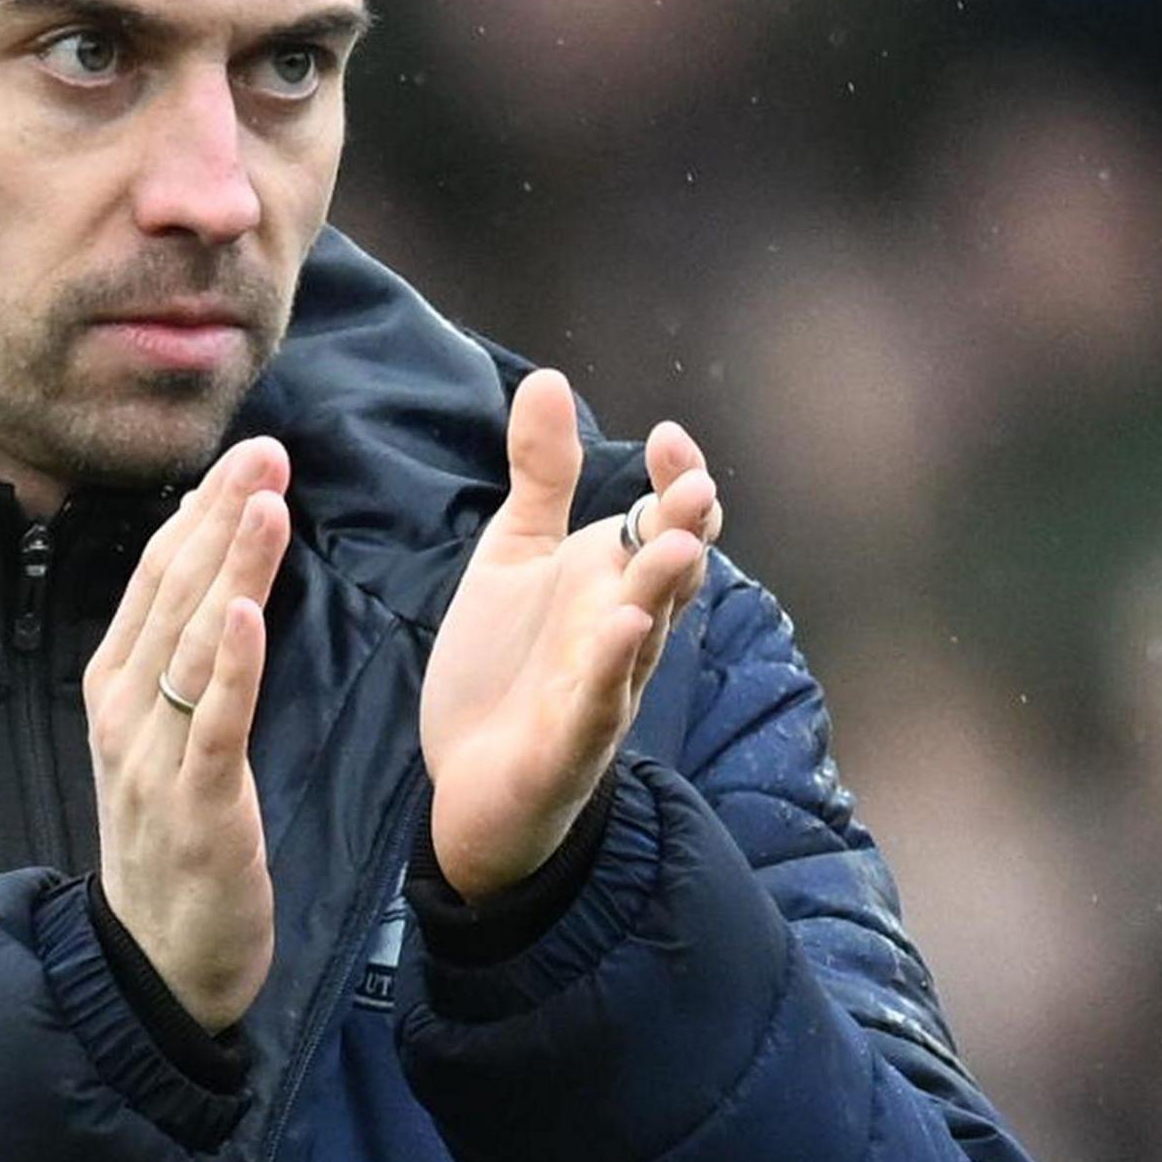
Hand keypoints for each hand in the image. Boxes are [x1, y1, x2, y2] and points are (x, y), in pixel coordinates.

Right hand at [84, 437, 291, 1031]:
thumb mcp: (165, 739)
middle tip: (266, 450)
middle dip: (219, 517)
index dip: (202, 511)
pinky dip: (229, 663)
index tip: (249, 453)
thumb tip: (212, 575)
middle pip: (171, 594)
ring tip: (266, 500)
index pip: (157, 579)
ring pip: (192, 642)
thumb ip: (183, 663)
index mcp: (115, 686)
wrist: (157, 963)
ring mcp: (150, 757)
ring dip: (230, 566)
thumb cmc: (174, 842)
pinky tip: (245, 610)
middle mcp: (121, 710)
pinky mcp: (194, 804)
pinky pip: (213, 722)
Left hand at [422, 372, 721, 903]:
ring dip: (658, 593)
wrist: (471, 783)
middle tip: (691, 488)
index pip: (664, 523)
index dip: (677, 482)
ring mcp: (602, 688)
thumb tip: (548, 378)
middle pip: (671, 574)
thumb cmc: (505, 665)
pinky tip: (621, 630)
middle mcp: (623, 631)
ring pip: (646, 636)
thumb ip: (541, 475)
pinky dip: (611, 669)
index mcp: (612, 581)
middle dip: (684, 533)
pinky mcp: (570, 742)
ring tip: (660, 547)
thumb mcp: (514, 555)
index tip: (669, 437)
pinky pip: (598, 703)